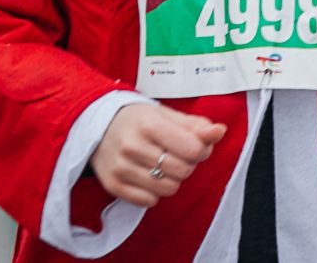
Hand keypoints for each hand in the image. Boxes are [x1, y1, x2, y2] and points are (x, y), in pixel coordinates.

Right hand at [91, 103, 226, 208]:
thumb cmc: (137, 119)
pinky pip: (149, 201)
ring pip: (168, 189)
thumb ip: (195, 125)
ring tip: (161, 165)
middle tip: (174, 154)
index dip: (200, 150)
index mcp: (149, 124)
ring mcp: (121, 167)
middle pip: (183, 171)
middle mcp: (132, 146)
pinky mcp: (113, 185)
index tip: (193, 145)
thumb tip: (220, 131)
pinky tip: (146, 176)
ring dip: (171, 179)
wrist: (96, 126)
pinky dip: (154, 192)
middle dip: (186, 165)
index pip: (192, 150)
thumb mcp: (165, 114)